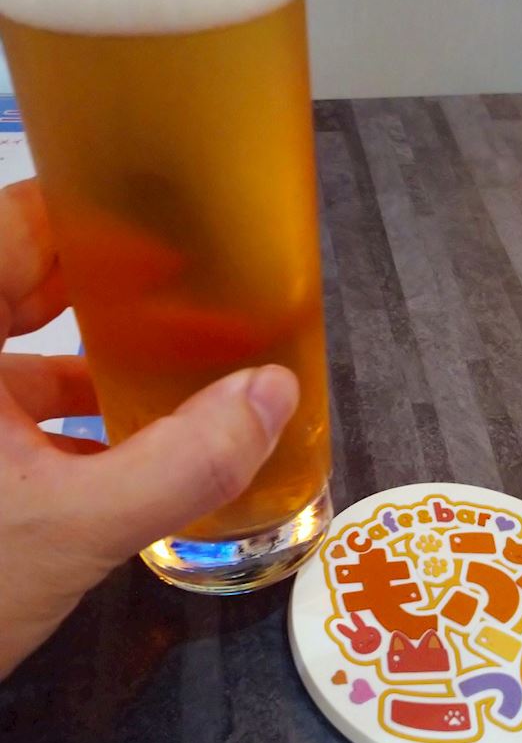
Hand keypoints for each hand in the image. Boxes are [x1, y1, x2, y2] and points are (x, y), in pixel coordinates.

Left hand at [0, 180, 298, 678]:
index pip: (18, 222)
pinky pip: (10, 402)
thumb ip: (182, 462)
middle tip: (195, 290)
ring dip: (94, 352)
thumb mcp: (75, 528)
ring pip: (18, 345)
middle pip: (26, 277)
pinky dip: (67, 409)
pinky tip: (129, 441)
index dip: (95, 213)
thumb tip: (274, 392)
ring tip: (180, 362)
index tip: (175, 233)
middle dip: (110, 282)